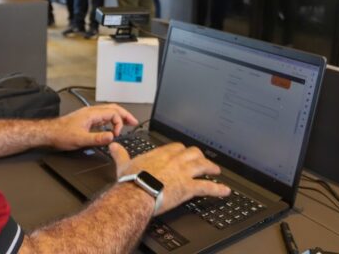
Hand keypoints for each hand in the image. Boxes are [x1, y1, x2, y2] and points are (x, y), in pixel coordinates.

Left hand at [48, 104, 137, 150]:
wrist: (49, 132)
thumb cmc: (61, 134)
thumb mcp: (81, 139)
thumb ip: (98, 138)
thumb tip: (112, 137)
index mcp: (92, 114)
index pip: (113, 113)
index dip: (119, 123)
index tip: (117, 134)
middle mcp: (91, 112)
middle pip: (113, 109)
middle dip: (125, 115)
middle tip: (134, 121)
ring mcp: (89, 115)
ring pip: (109, 111)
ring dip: (119, 116)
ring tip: (127, 123)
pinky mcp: (87, 119)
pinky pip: (103, 117)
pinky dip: (111, 120)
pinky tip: (112, 127)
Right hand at [110, 142, 230, 214]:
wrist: (136, 193)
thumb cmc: (131, 181)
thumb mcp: (124, 164)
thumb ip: (120, 154)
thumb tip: (113, 146)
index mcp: (161, 154)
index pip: (176, 147)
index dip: (182, 150)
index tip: (184, 153)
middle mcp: (175, 160)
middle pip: (193, 153)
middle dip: (199, 156)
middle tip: (203, 160)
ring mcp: (183, 173)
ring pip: (202, 166)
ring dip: (211, 168)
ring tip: (216, 171)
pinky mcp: (188, 187)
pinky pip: (208, 187)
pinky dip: (218, 189)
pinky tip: (225, 191)